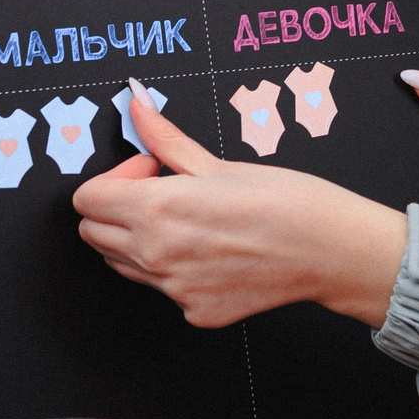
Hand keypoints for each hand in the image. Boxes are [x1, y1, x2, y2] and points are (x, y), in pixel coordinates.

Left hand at [74, 81, 410, 326]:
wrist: (332, 250)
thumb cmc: (288, 202)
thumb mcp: (220, 163)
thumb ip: (166, 140)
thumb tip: (137, 106)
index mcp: (158, 210)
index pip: (87, 199)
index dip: (115, 176)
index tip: (149, 170)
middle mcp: (157, 255)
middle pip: (93, 233)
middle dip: (117, 208)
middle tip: (163, 192)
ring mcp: (174, 290)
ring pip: (123, 263)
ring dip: (139, 239)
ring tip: (189, 222)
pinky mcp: (194, 312)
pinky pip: (163, 288)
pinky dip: (176, 270)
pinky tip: (214, 251)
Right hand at [399, 56, 418, 191]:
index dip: (409, 58)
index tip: (395, 70)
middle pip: (407, 83)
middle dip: (396, 89)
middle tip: (395, 101)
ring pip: (399, 111)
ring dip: (395, 117)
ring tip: (398, 124)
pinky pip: (402, 139)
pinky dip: (398, 141)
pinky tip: (398, 144)